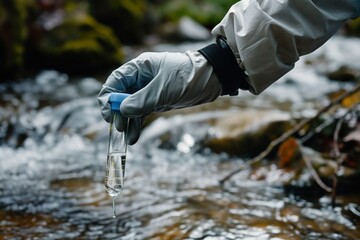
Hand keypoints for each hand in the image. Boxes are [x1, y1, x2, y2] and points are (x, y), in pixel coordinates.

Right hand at [97, 51, 221, 144]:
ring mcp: (149, 91)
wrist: (212, 79)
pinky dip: (137, 123)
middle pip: (121, 96)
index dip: (109, 96)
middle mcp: (141, 79)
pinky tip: (134, 136)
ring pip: (131, 107)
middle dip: (118, 112)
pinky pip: (142, 113)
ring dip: (128, 122)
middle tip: (120, 127)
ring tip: (128, 137)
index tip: (108, 113)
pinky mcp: (157, 101)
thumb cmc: (188, 77)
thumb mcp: (164, 88)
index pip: (116, 81)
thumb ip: (142, 100)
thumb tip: (122, 110)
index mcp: (140, 68)